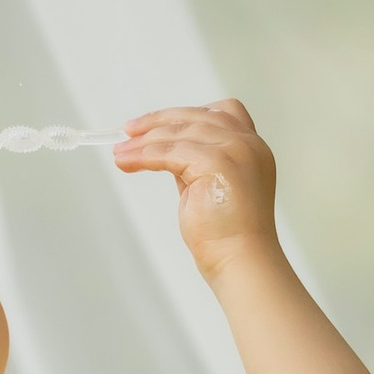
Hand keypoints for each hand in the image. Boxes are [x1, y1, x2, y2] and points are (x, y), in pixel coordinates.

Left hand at [114, 96, 279, 280]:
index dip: (186, 114)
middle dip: (158, 121)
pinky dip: (145, 155)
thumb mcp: (209, 187)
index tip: (155, 123)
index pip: (222, 112)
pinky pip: (171, 151)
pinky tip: (128, 161)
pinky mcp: (217, 163)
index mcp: (253, 148)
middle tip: (127, 130)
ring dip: (144, 141)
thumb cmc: (226, 234)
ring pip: (181, 133)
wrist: (240, 261)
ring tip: (120, 151)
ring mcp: (236, 151)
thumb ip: (194, 165)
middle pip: (197, 117)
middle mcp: (248, 144)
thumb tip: (163, 151)